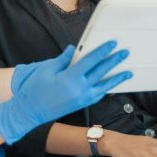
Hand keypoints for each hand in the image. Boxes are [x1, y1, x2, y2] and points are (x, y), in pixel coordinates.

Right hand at [0, 41, 131, 143]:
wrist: (29, 111)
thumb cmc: (34, 90)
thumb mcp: (46, 70)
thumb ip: (62, 59)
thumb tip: (73, 49)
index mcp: (69, 78)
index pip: (91, 62)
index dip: (103, 51)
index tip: (112, 44)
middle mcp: (78, 90)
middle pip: (101, 73)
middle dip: (114, 62)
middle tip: (124, 53)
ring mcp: (81, 99)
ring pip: (104, 87)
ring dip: (116, 79)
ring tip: (127, 72)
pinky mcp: (80, 105)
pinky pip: (97, 96)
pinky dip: (106, 89)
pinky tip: (111, 84)